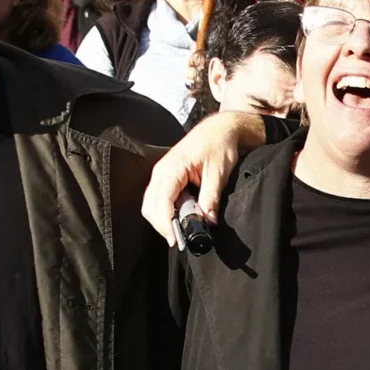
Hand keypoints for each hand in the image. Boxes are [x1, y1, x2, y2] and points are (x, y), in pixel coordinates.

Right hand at [141, 109, 271, 238]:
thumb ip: (211, 198)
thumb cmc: (218, 145)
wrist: (220, 130)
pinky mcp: (167, 179)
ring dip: (164, 220)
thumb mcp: (218, 173)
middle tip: (180, 239)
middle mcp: (161, 171)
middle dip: (162, 225)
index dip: (166, 223)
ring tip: (184, 228)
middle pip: (150, 206)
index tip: (175, 239)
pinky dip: (167, 212)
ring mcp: (162, 175)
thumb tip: (208, 221)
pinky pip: (160, 200)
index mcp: (172, 168)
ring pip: (152, 205)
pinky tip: (182, 217)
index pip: (161, 201)